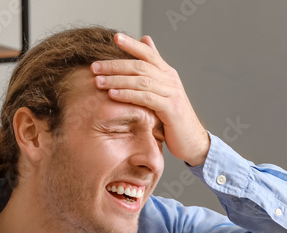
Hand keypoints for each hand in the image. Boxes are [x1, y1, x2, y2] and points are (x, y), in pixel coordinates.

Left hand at [92, 33, 210, 166]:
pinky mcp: (170, 109)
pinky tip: (113, 95)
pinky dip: (128, 95)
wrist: (192, 141)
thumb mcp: (163, 92)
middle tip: (95, 66)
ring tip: (98, 81)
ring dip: (117, 80)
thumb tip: (146, 40)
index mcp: (167, 73)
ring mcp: (171, 93)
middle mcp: (170, 80)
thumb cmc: (173, 118)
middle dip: (115, 65)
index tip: (115, 37)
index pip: (148, 53)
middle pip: (140, 66)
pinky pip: (145, 98)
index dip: (132, 44)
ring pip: (141, 81)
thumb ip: (153, 69)